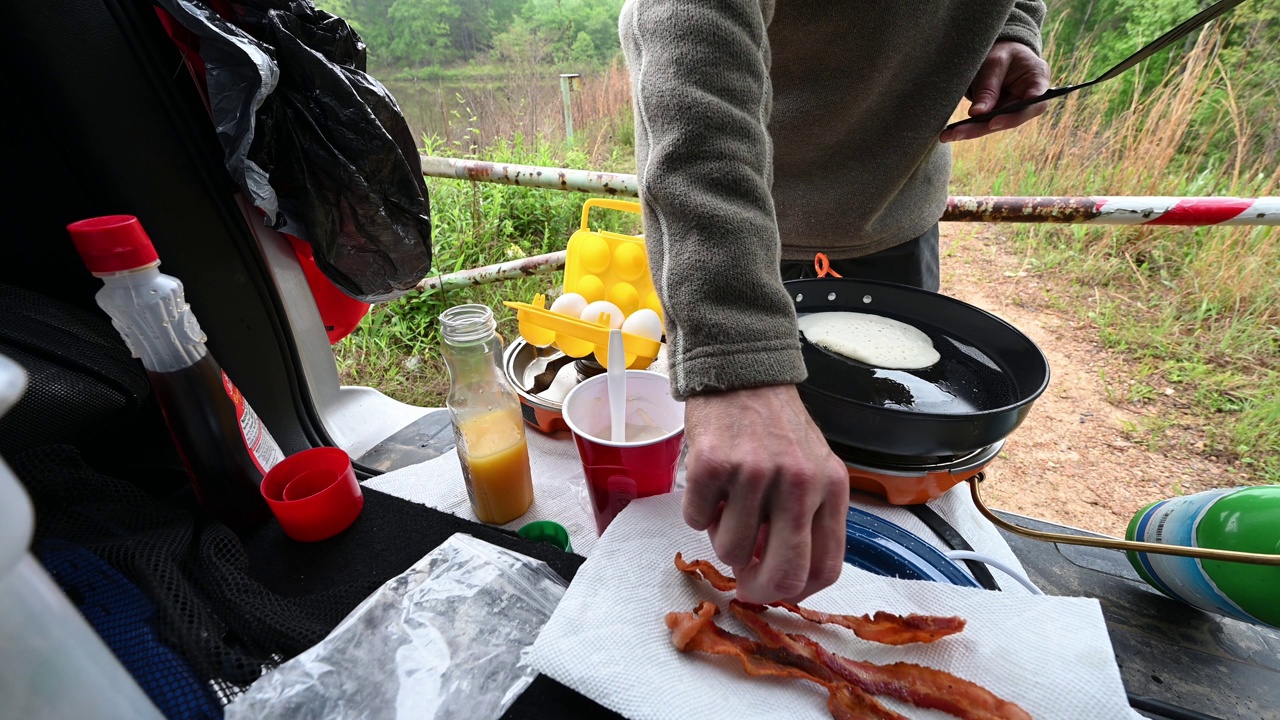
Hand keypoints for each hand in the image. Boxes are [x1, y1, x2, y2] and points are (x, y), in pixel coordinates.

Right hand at [682, 384, 848, 603]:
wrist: (741, 374)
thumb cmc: (775, 428)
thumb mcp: (811, 469)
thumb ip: (806, 520)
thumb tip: (779, 578)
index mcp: (830, 487)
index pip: (825, 567)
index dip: (796, 592)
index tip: (775, 592)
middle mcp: (798, 482)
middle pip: (784, 572)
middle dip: (759, 588)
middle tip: (743, 583)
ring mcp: (754, 473)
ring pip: (731, 550)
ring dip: (721, 538)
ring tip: (727, 504)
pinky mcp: (711, 465)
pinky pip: (695, 521)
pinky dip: (697, 512)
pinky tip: (709, 485)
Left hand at [940, 40, 1050, 142]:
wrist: (1002, 52)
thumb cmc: (1003, 52)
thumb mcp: (995, 62)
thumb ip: (989, 87)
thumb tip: (977, 114)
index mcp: (1038, 78)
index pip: (1035, 101)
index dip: (1016, 114)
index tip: (994, 122)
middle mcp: (1031, 98)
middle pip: (1011, 118)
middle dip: (983, 127)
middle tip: (958, 133)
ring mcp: (1016, 108)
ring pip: (996, 124)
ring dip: (972, 131)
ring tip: (948, 135)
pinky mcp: (1002, 113)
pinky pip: (987, 123)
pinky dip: (969, 127)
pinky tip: (950, 133)